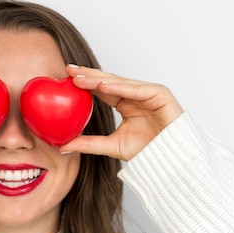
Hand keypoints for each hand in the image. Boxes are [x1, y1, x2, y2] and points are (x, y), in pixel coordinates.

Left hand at [60, 66, 183, 160]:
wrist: (171, 161)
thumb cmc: (147, 152)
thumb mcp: (111, 146)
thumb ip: (88, 144)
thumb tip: (62, 146)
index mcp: (125, 103)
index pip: (102, 88)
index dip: (85, 82)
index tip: (67, 77)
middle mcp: (136, 95)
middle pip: (109, 81)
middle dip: (88, 75)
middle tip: (69, 70)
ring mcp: (148, 93)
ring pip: (121, 83)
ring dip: (99, 79)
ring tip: (81, 78)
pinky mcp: (160, 94)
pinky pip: (138, 89)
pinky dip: (121, 87)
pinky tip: (103, 85)